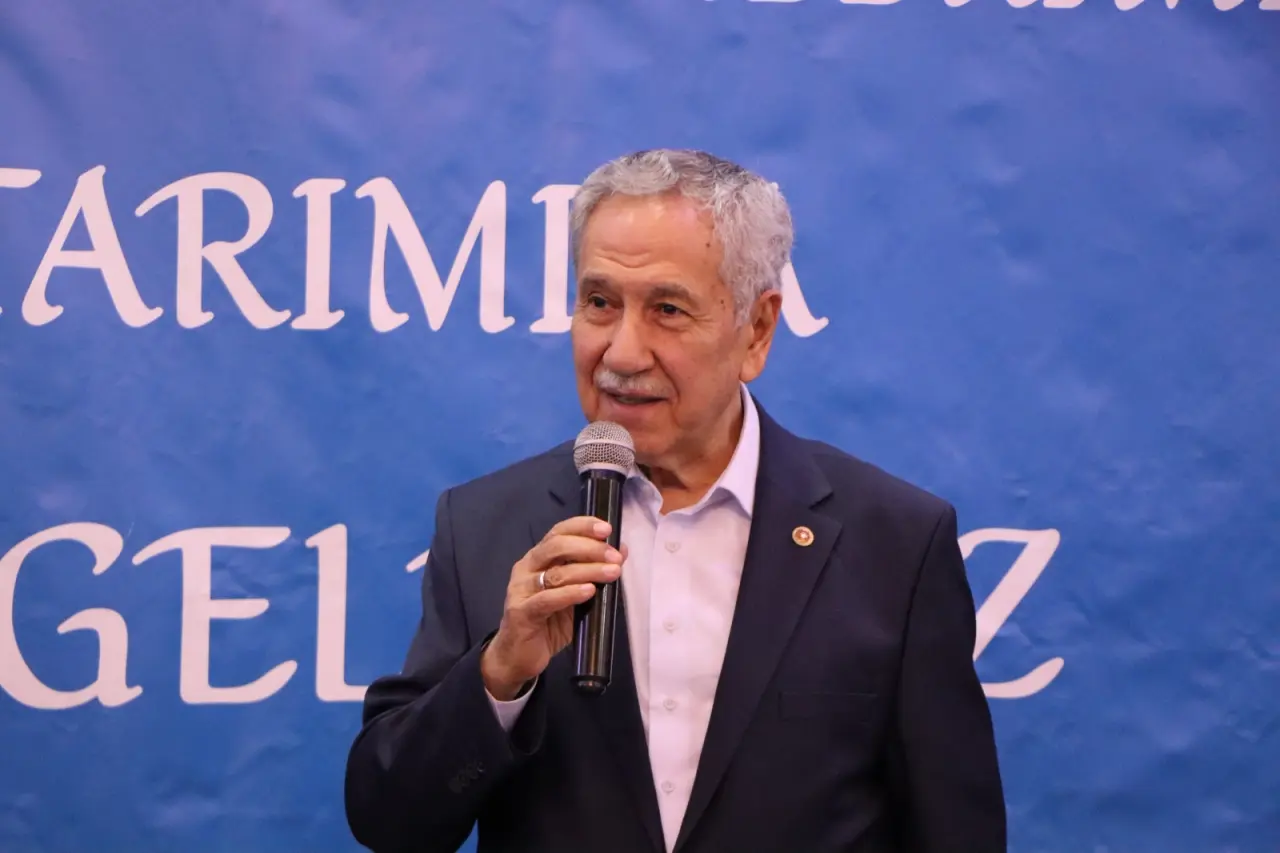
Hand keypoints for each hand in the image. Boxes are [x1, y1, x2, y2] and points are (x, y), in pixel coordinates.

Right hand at [480, 516, 625, 699]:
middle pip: (556, 547)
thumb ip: (592, 574)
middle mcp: (527, 568)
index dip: (581, 526)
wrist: (517, 657)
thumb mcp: (574, 596)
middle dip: (589, 548)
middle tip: (614, 557)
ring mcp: (521, 590)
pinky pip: (546, 599)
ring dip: (588, 570)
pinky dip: (570, 593)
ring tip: (612, 573)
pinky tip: (588, 591)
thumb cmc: (547, 623)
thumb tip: (621, 552)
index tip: (606, 529)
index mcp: (538, 559)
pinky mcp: (521, 613)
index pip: (558, 532)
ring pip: (556, 573)